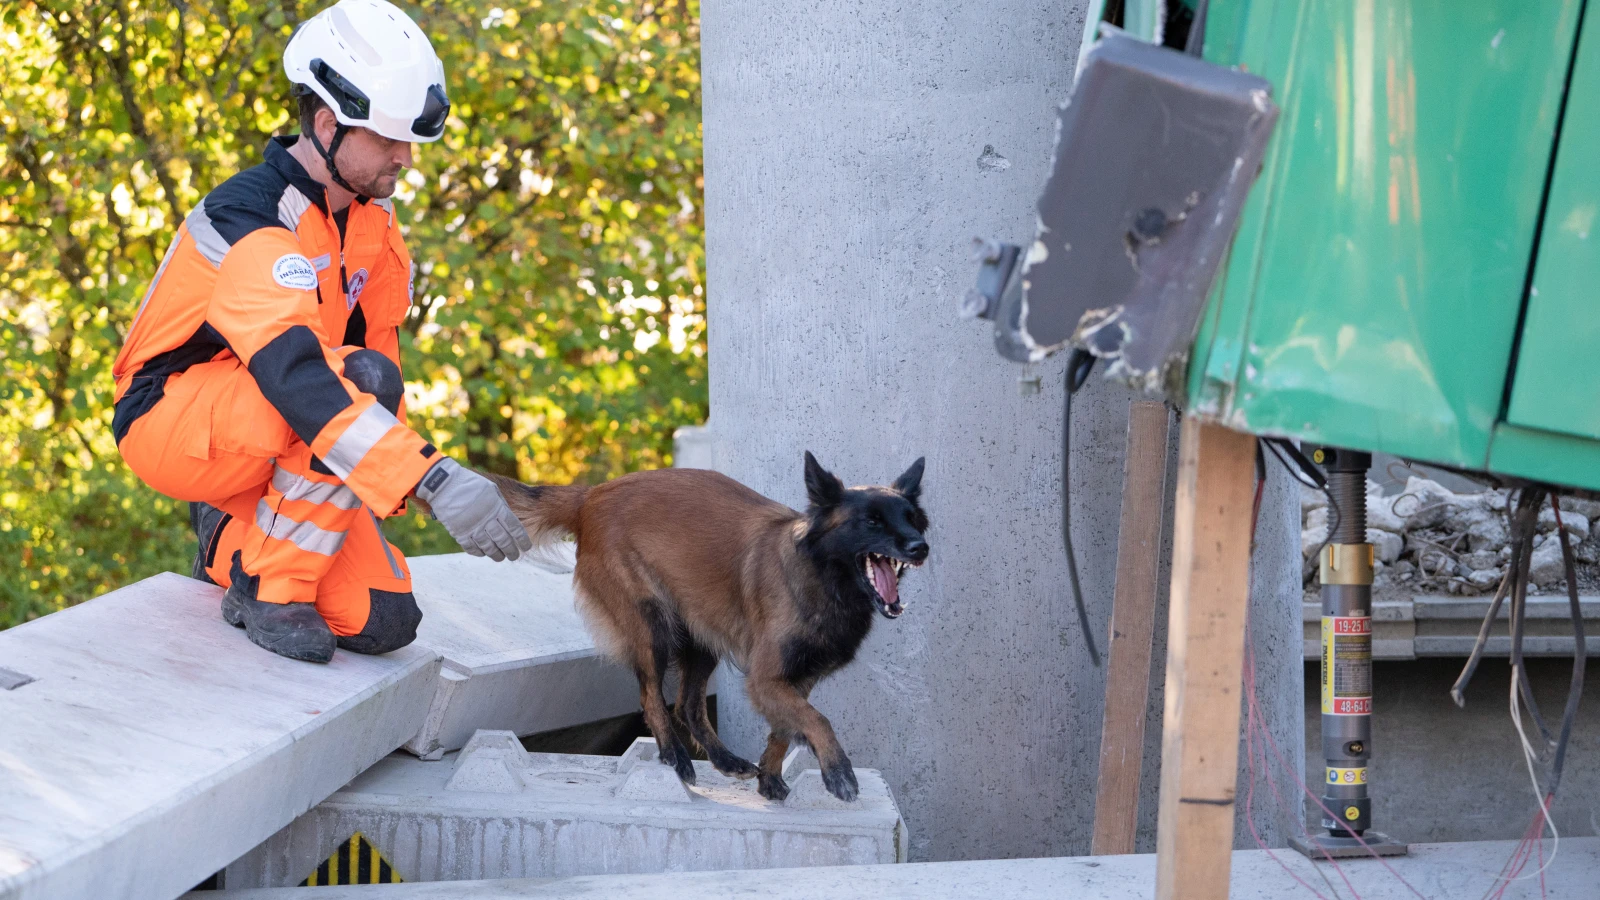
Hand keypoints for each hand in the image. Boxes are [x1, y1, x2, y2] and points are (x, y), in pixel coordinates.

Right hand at [414, 458, 532, 560]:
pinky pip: (471, 547)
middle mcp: (487, 520)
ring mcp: (472, 528)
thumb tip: (508, 520)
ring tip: (500, 558)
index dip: (522, 540)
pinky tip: (483, 553)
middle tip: (514, 556)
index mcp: (497, 508)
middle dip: (511, 551)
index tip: (526, 547)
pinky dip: (478, 552)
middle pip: (503, 541)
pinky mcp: (459, 533)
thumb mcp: (491, 490)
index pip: (514, 528)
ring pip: (488, 547)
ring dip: (496, 555)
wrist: (444, 484)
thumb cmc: (470, 484)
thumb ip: (501, 505)